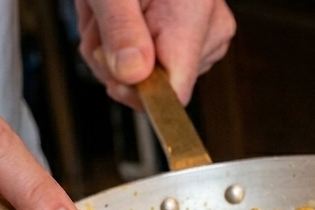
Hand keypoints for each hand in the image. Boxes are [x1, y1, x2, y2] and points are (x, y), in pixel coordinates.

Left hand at [76, 0, 235, 107]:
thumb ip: (121, 29)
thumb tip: (133, 75)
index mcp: (194, 14)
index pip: (176, 90)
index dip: (138, 92)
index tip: (113, 71)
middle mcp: (211, 29)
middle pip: (159, 84)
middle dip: (116, 60)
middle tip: (103, 21)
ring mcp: (208, 36)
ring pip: (154, 77)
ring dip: (118, 51)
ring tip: (114, 12)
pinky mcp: (197, 40)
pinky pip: (157, 64)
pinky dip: (128, 45)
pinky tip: (126, 17)